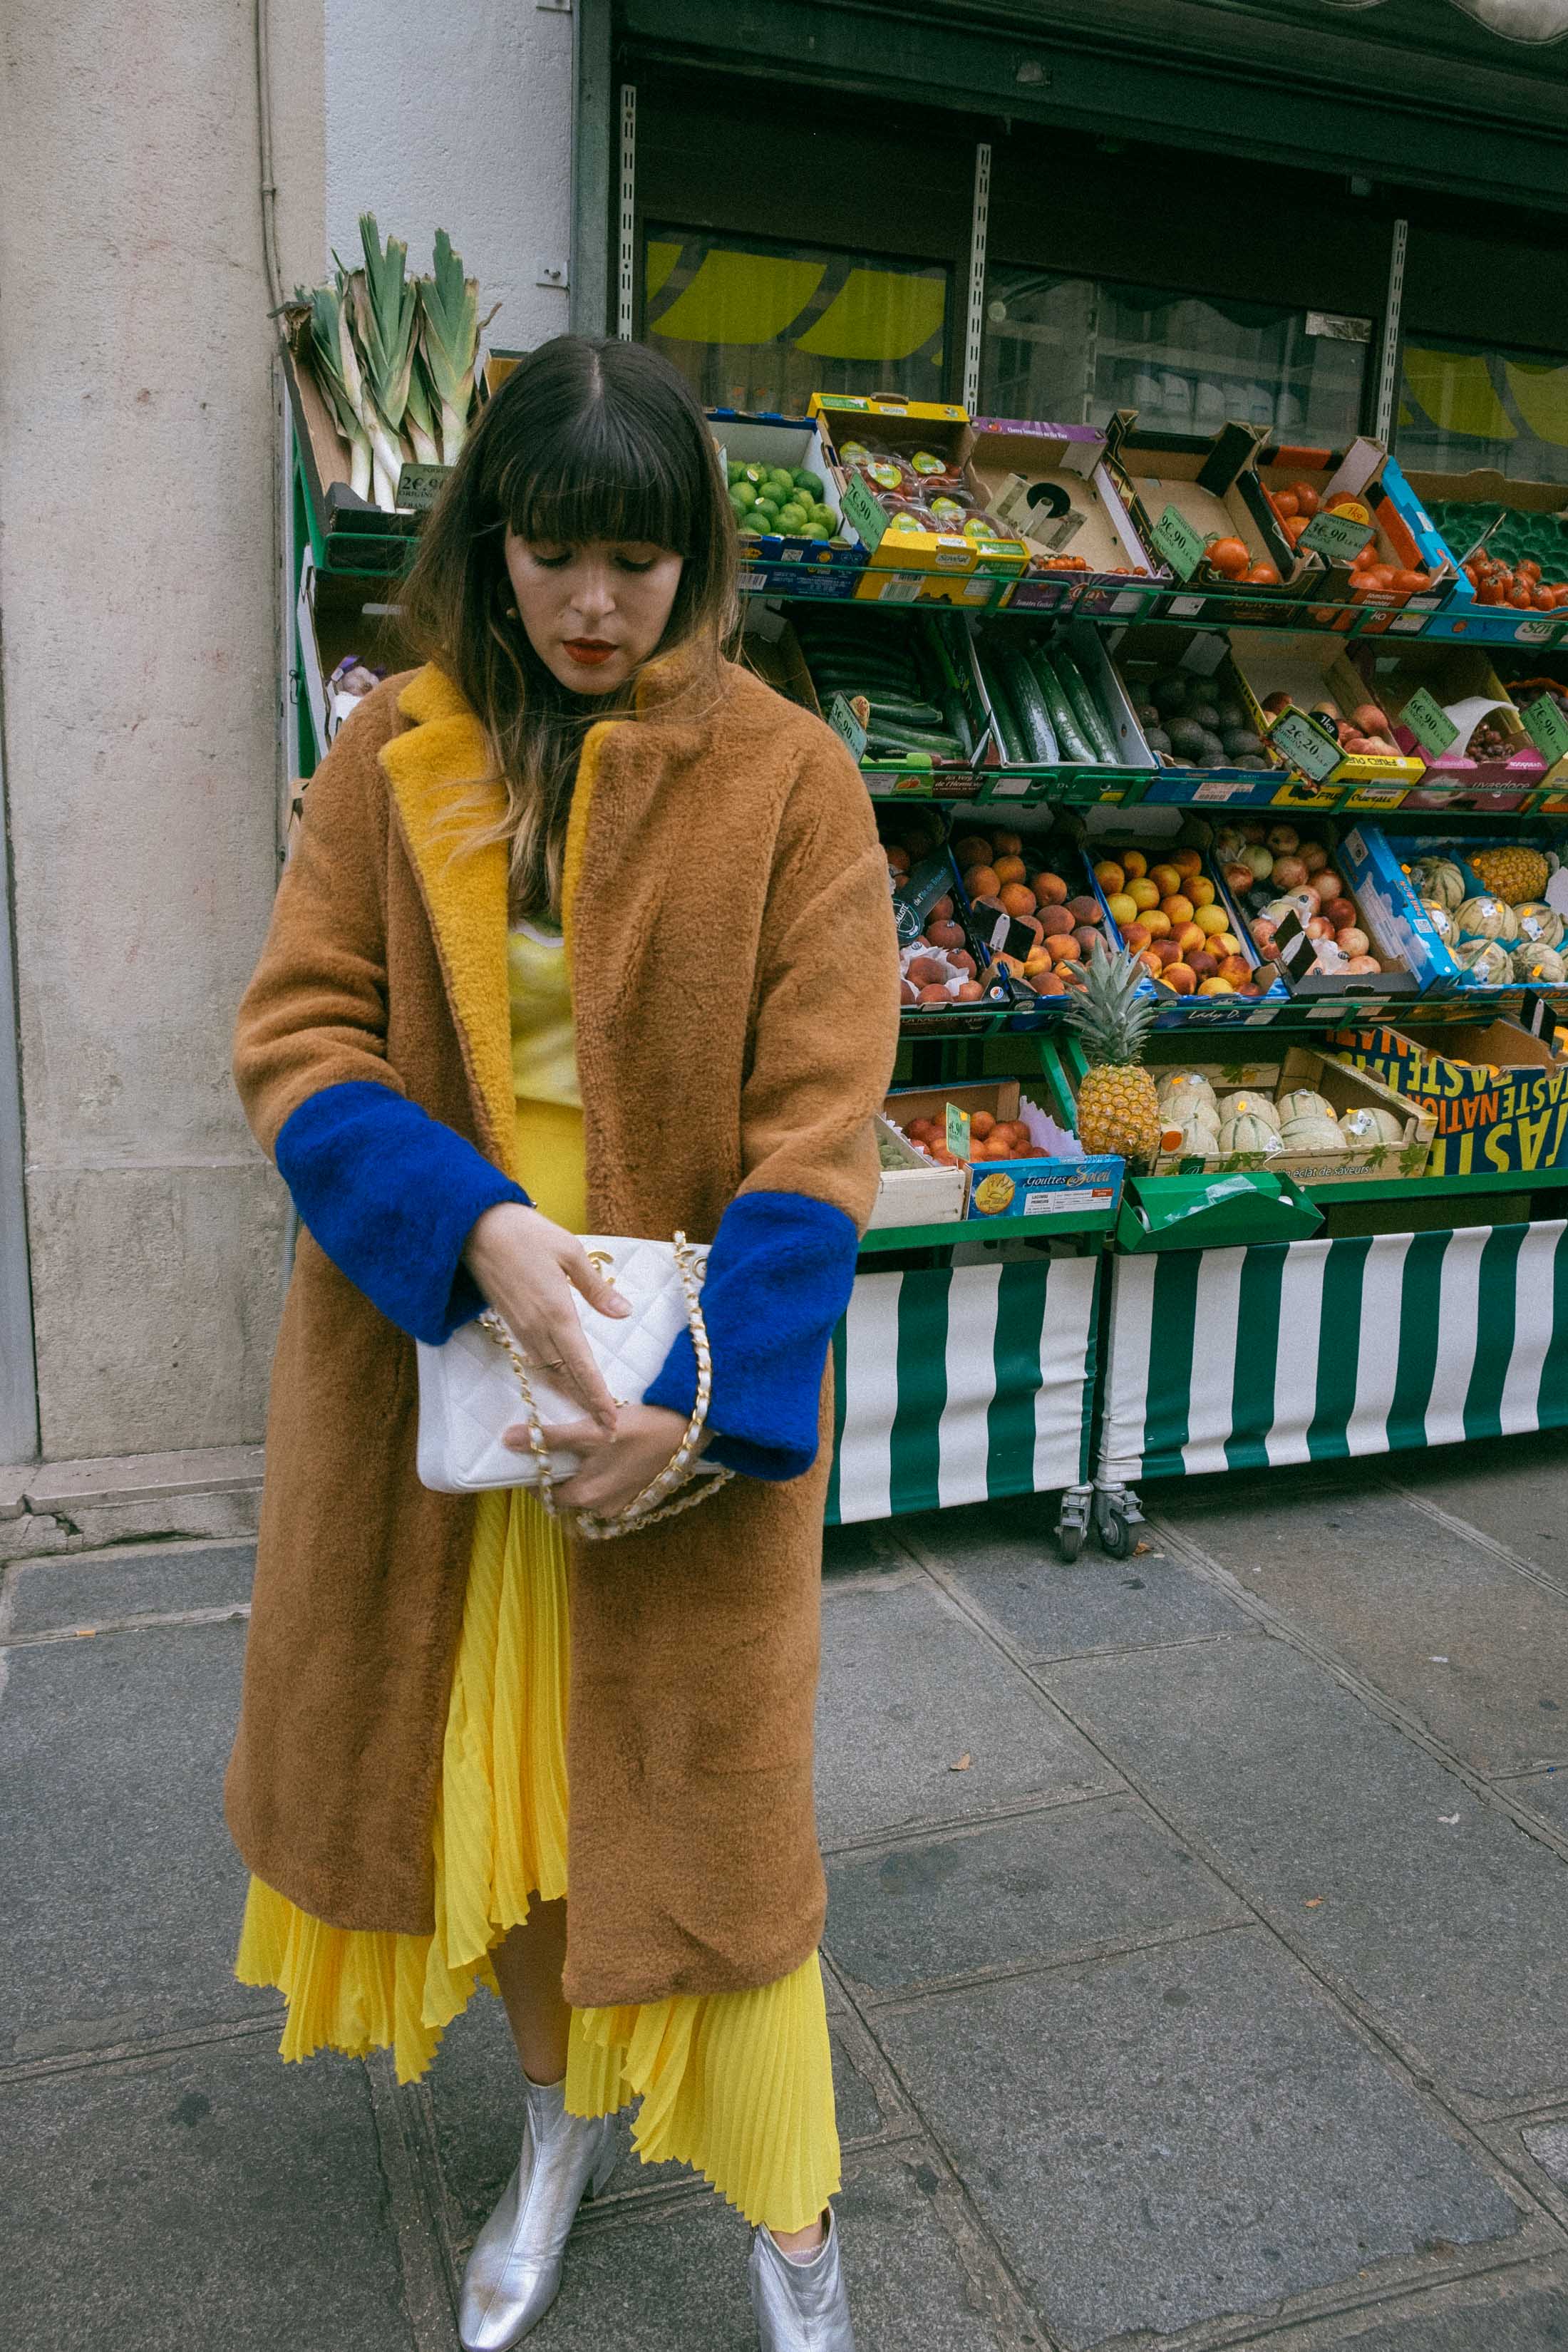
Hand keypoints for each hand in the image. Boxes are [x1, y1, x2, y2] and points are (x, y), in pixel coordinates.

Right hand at [462, 1202, 630, 1435]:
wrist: (476, 1229)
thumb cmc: (526, 1234)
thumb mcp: (570, 1253)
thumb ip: (596, 1288)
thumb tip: (623, 1311)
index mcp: (557, 1313)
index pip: (582, 1365)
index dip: (597, 1396)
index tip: (611, 1421)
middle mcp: (538, 1328)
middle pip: (566, 1377)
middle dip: (586, 1403)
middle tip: (606, 1429)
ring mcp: (521, 1328)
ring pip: (549, 1371)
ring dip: (569, 1392)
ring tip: (589, 1411)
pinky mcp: (511, 1322)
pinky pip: (535, 1358)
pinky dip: (552, 1375)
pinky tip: (561, 1380)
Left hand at [520, 1403, 710, 1516]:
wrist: (689, 1429)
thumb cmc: (638, 1429)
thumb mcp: (590, 1431)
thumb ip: (550, 1438)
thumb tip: (508, 1441)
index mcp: (586, 1497)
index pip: (545, 1493)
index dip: (536, 1473)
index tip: (534, 1453)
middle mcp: (602, 1509)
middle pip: (567, 1493)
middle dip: (561, 1471)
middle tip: (559, 1444)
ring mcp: (622, 1505)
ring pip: (589, 1491)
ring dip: (583, 1473)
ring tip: (585, 1445)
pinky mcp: (638, 1496)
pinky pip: (609, 1489)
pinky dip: (603, 1474)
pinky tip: (609, 1453)